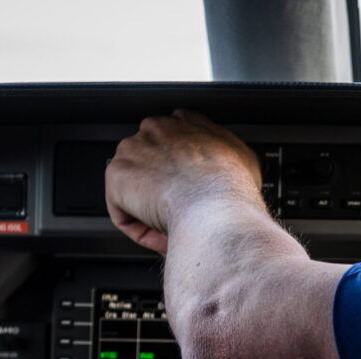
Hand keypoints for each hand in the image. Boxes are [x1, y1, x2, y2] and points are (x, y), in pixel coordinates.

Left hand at [104, 109, 263, 253]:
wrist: (215, 206)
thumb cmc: (233, 188)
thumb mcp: (244, 159)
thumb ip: (226, 156)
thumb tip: (226, 168)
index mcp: (185, 123)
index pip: (170, 140)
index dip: (176, 171)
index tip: (186, 191)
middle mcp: (157, 129)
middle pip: (148, 162)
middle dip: (159, 190)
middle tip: (178, 213)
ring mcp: (133, 150)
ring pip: (134, 189)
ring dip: (149, 211)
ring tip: (172, 228)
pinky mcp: (117, 176)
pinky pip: (122, 211)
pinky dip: (139, 229)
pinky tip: (160, 235)